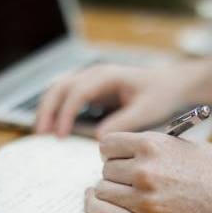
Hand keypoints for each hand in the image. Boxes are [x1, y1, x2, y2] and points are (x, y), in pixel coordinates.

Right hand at [34, 62, 210, 137]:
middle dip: (47, 109)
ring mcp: (92, 79)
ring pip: (59, 89)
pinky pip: (67, 95)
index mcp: (108, 76)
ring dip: (47, 108)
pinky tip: (53, 126)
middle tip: (41, 134)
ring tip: (41, 132)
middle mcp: (96, 74)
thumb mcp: (146, 111)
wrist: (170, 84)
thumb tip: (99, 138)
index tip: (60, 135)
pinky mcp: (92, 89)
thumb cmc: (160, 95)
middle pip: (61, 86)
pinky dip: (56, 108)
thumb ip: (123, 123)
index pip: (78, 92)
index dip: (65, 113)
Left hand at [85, 131, 211, 212]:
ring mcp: (146, 200)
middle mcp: (145, 171)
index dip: (111, 151)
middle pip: (105, 169)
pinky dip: (97, 208)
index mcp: (153, 145)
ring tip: (122, 190)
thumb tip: (124, 152)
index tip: (116, 156)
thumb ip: (150, 147)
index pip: (107, 144)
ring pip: (102, 191)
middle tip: (127, 176)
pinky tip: (97, 202)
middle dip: (114, 171)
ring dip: (109, 190)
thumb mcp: (183, 144)